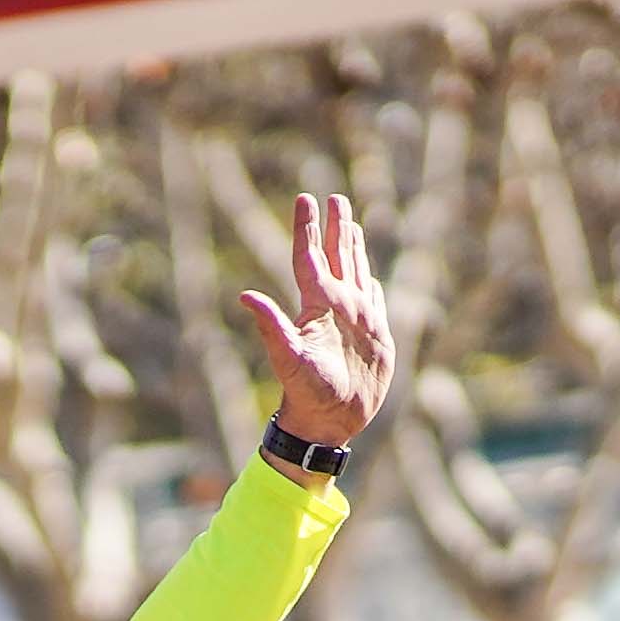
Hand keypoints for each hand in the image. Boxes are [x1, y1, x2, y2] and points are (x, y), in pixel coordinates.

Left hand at [241, 191, 398, 452]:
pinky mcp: (374, 335)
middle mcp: (337, 307)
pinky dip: (371, 282)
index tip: (304, 200)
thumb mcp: (288, 358)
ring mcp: (357, 319)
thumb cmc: (307, 395)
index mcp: (317, 307)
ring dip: (352, 247)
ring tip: (350, 222)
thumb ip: (271, 327)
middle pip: (335, 257)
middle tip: (332, 198)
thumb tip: (244, 296)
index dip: (307, 229)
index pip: (309, 259)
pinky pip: (373, 300)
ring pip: (355, 272)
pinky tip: (369, 275)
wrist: (331, 423)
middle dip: (334, 228)